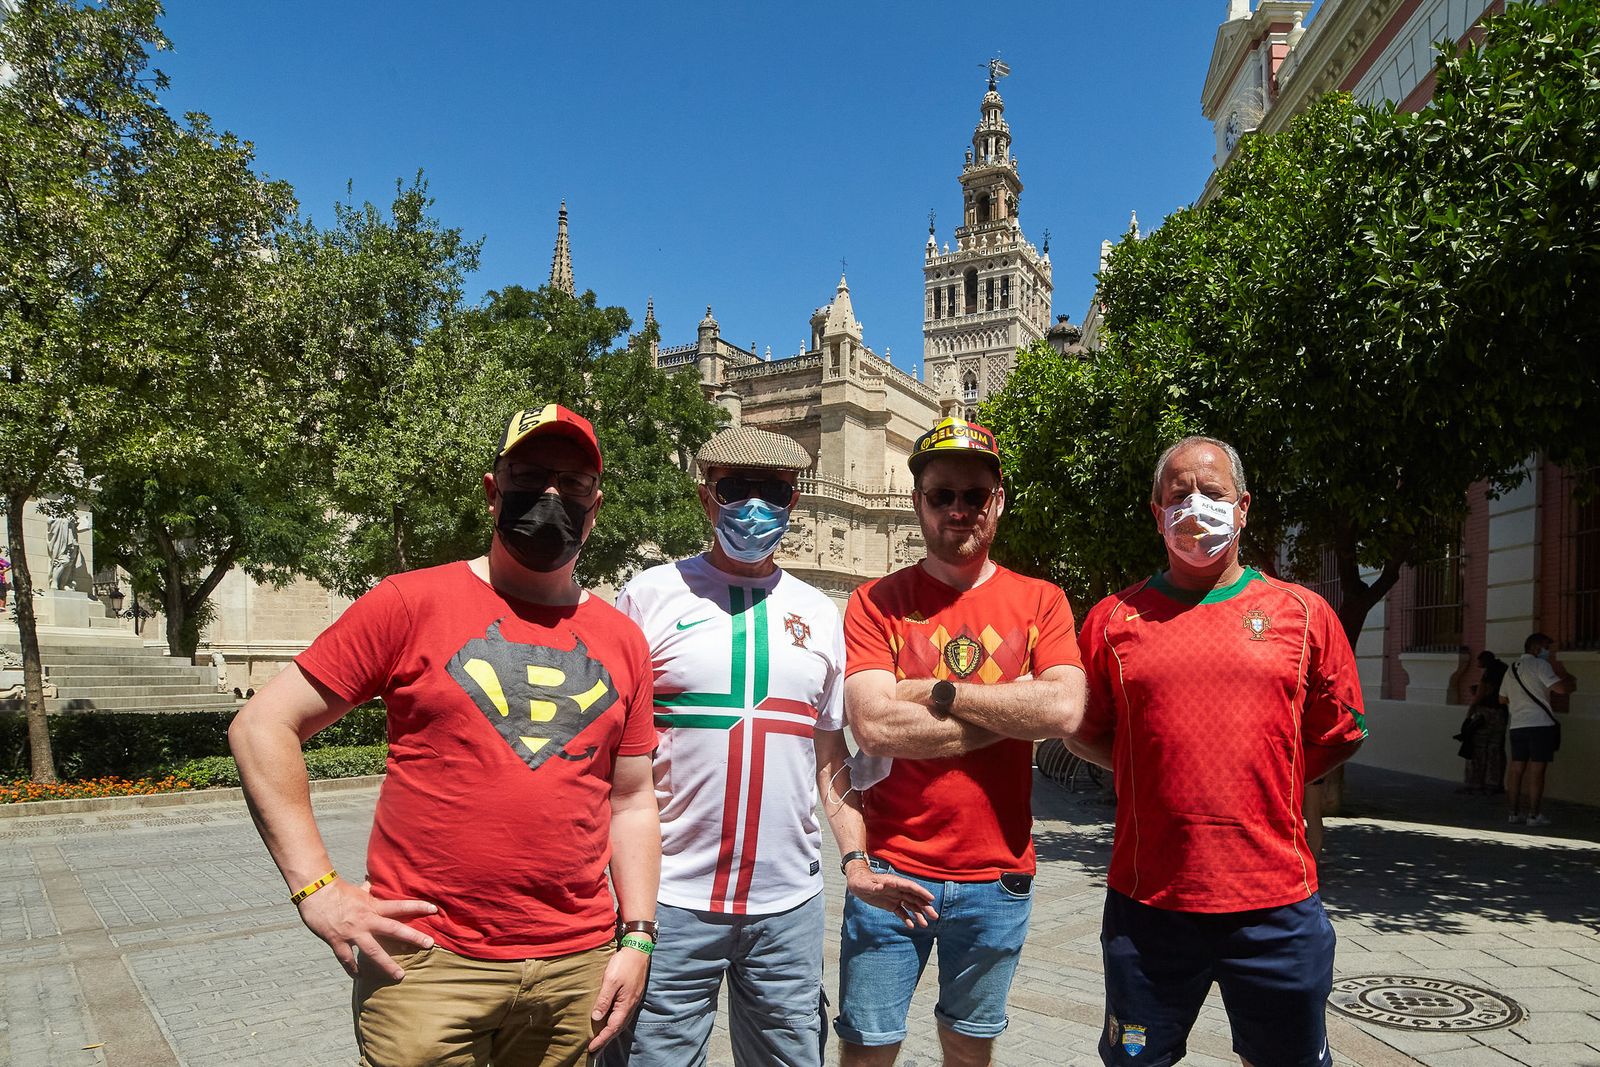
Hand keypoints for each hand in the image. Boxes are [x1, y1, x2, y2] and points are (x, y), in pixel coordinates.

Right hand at [295, 877, 436, 979]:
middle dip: (412, 937)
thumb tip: (374, 881)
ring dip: (387, 964)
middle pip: (394, 929)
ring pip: (373, 951)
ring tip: (401, 975)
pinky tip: (359, 977)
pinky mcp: (337, 941)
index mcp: (373, 906)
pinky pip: (347, 959)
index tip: (435, 910)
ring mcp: (352, 932)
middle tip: (429, 945)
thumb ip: (369, 890)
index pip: (400, 906)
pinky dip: (353, 970)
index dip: (418, 907)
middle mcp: (366, 920)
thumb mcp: (359, 890)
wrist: (315, 892)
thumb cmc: (338, 890)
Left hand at [587, 941, 650, 1051]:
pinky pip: (622, 1015)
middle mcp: (630, 1006)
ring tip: (600, 1039)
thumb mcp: (610, 981)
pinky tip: (609, 1021)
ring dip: (610, 1032)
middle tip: (595, 1050)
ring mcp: (632, 1001)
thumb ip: (604, 1000)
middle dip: (606, 1040)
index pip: (612, 1028)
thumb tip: (596, 1018)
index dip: (601, 1039)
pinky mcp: (631, 996)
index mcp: (625, 1004)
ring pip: (621, 1022)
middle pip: (617, 1028)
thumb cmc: (624, 963)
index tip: (591, 1049)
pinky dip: (615, 1022)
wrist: (638, 950)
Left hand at [846, 865, 938, 927]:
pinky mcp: (891, 904)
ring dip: (918, 914)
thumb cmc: (862, 882)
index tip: (931, 899)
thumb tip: (883, 886)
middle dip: (925, 907)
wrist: (857, 884)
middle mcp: (898, 890)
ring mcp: (896, 897)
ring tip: (925, 925)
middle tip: (934, 916)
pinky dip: (907, 918)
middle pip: (915, 898)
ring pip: (911, 906)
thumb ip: (875, 886)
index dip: (922, 892)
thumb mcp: (867, 885)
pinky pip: (902, 912)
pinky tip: (911, 926)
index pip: (911, 887)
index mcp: (895, 883)